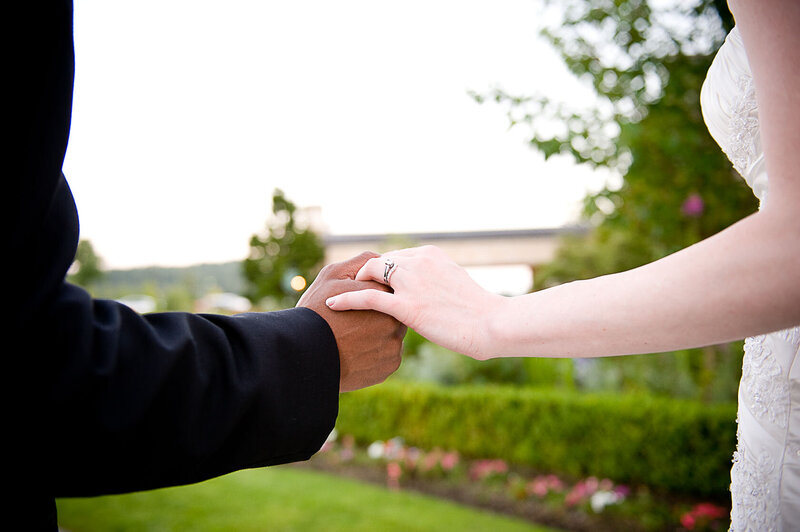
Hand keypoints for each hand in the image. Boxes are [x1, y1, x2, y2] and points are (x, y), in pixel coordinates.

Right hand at [298, 252, 405, 391]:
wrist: (304, 354)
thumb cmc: (315, 310)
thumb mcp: (333, 275)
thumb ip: (363, 262)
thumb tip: (382, 259)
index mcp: (384, 296)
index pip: (389, 289)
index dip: (372, 294)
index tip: (358, 303)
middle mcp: (395, 320)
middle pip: (393, 313)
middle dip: (378, 315)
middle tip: (355, 322)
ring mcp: (394, 345)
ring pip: (392, 335)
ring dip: (379, 335)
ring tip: (354, 338)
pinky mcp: (390, 365)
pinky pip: (388, 356)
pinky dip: (377, 354)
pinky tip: (358, 353)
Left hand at [324, 246, 503, 359]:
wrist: (492, 324)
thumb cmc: (478, 311)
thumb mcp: (453, 285)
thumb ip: (434, 281)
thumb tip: (423, 292)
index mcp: (429, 254)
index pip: (393, 257)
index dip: (379, 272)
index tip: (368, 283)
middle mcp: (418, 262)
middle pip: (378, 262)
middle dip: (363, 275)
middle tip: (349, 289)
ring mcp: (412, 282)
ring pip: (370, 273)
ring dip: (353, 284)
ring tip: (337, 295)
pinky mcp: (407, 305)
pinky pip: (368, 297)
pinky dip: (346, 298)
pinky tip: (332, 303)